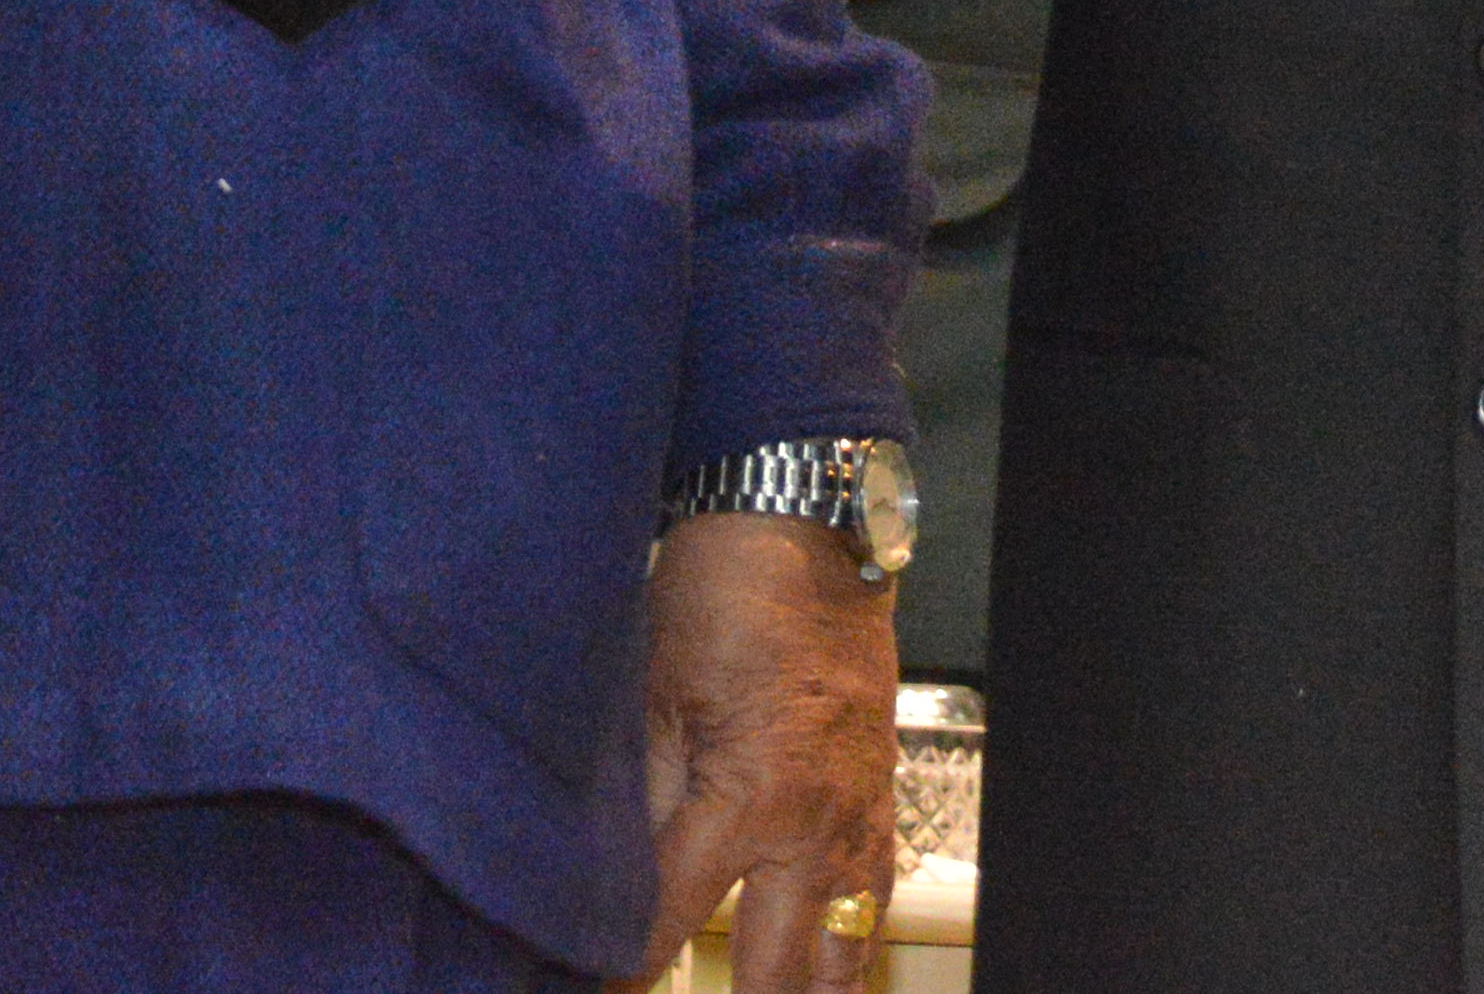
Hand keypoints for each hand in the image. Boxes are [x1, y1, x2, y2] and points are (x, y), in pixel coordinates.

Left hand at [645, 505, 898, 989]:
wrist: (810, 534)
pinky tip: (826, 973)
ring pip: (843, 959)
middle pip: (773, 973)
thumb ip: (638, 798)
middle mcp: (813, 833)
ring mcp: (857, 825)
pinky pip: (875, 907)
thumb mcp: (653, 695)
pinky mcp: (882, 806)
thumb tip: (601, 879)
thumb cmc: (724, 597)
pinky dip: (848, 951)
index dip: (622, 974)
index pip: (670, 927)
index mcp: (747, 803)